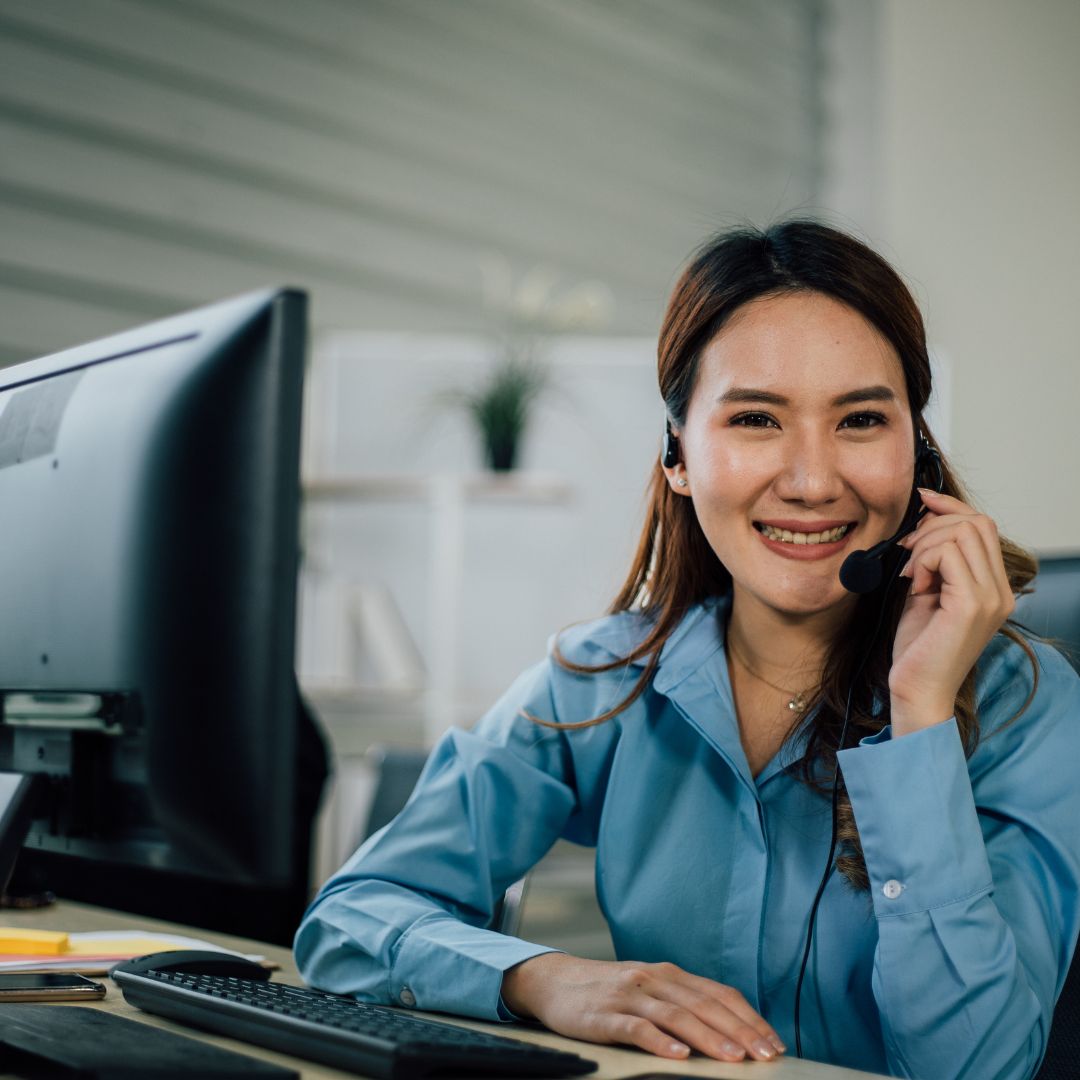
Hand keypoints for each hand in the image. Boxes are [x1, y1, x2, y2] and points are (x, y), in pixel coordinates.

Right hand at [500, 953, 784, 1061]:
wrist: (554, 980)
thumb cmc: (609, 992)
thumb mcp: (649, 990)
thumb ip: (683, 1003)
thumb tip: (729, 1030)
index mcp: (669, 975)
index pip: (718, 994)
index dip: (748, 1017)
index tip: (774, 1042)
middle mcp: (653, 980)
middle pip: (703, 1005)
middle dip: (739, 1031)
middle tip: (765, 1055)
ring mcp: (629, 996)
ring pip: (676, 1016)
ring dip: (708, 1037)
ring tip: (733, 1058)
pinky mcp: (605, 1015)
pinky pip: (636, 1028)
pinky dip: (660, 1041)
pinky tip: (678, 1056)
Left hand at [889, 489, 1014, 734]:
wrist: (917, 690)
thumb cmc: (917, 647)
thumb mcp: (925, 592)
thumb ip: (932, 560)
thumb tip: (923, 520)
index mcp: (993, 586)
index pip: (982, 525)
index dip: (950, 506)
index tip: (921, 500)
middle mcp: (1000, 590)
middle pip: (975, 522)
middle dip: (932, 526)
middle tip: (907, 553)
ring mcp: (990, 597)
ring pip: (962, 532)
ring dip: (925, 545)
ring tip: (910, 575)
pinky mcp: (972, 605)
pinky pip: (948, 554)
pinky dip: (923, 561)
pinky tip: (914, 586)